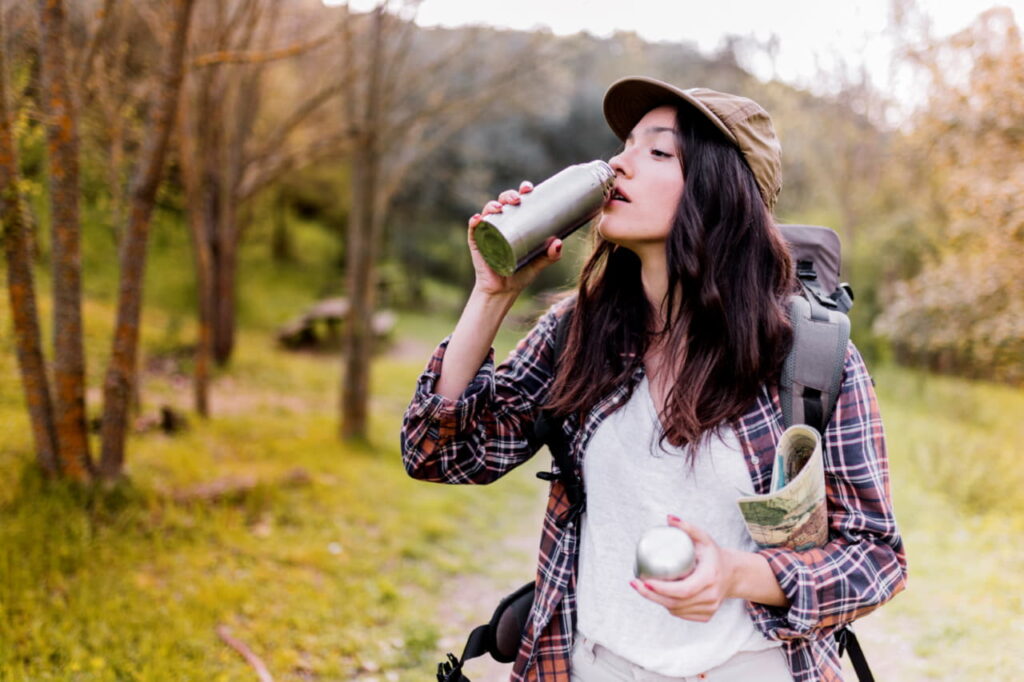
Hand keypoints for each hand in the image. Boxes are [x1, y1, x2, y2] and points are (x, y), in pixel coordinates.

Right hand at [467, 180, 562, 296]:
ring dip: (491, 205)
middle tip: (517, 200)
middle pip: (502, 202)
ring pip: (487, 212)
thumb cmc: (521, 273)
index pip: (518, 201)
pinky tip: (477, 219)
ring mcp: (487, 232)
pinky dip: (474, 222)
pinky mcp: (477, 244)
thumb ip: (552, 255)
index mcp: (515, 222)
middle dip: (508, 195)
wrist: (504, 292)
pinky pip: (473, 230)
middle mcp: (500, 224)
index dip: (522, 190)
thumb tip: (558, 242)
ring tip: (499, 208)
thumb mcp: (540, 263)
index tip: (528, 188)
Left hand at [629, 516, 736, 621]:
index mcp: (710, 578)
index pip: (683, 589)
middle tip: (636, 584)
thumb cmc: (713, 555)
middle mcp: (711, 596)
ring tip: (643, 588)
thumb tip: (669, 518)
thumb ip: (687, 528)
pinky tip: (659, 597)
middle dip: (651, 595)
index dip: (662, 589)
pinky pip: (682, 614)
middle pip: (676, 602)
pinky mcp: (706, 615)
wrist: (733, 574)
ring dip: (657, 601)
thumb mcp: (703, 538)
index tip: (645, 581)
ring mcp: (710, 608)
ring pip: (676, 610)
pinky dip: (669, 607)